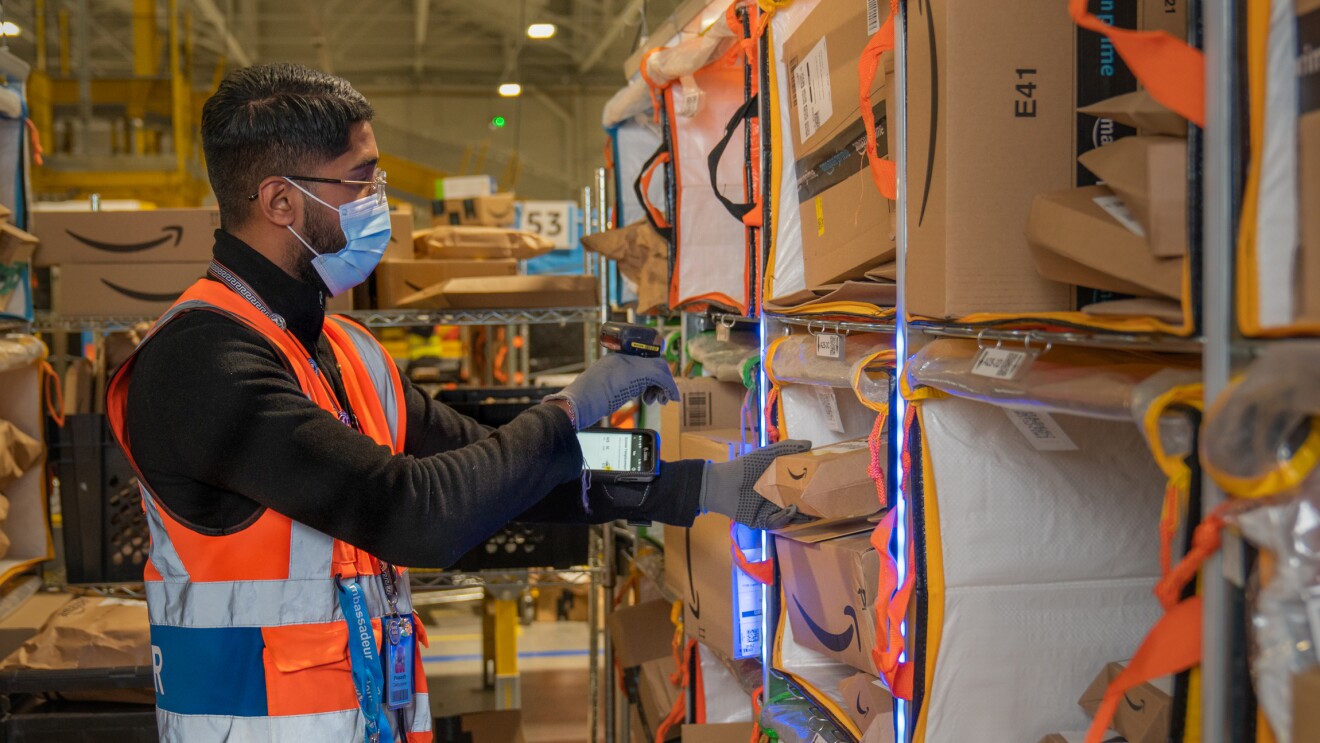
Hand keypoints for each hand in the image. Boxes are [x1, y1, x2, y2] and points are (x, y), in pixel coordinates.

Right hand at [545, 354, 680, 429]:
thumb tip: (631, 390)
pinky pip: (660, 376)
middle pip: (654, 361)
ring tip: (660, 400)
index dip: (654, 371)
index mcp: (615, 358)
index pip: (643, 358)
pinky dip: (669, 387)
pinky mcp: (636, 372)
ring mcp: (629, 363)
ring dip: (665, 385)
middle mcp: (623, 357)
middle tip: (661, 396)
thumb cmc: (584, 401)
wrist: (577, 403)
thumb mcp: (603, 388)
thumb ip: (617, 384)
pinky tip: (669, 398)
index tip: (656, 386)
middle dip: (663, 378)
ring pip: (659, 367)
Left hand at [700, 440, 813, 528]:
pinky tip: (792, 510)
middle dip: (810, 505)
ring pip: (790, 516)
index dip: (811, 488)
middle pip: (798, 504)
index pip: (800, 488)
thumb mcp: (768, 454)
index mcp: (779, 484)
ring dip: (801, 514)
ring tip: (812, 509)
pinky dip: (785, 518)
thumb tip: (810, 443)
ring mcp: (770, 511)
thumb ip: (788, 448)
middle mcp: (777, 498)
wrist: (723, 483)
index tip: (824, 486)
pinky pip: (777, 522)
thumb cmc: (745, 467)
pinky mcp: (762, 522)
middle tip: (823, 502)